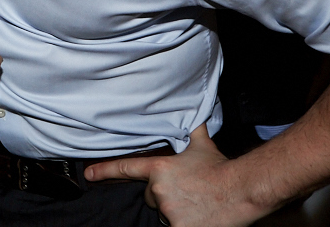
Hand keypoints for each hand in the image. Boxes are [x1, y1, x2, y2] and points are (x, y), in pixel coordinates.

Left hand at [84, 125, 263, 226]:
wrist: (241, 189)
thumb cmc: (221, 168)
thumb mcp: (202, 145)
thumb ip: (191, 131)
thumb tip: (193, 113)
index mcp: (159, 169)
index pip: (126, 168)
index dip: (104, 171)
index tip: (88, 174)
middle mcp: (158, 190)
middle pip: (150, 197)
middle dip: (164, 196)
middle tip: (188, 192)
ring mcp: (167, 210)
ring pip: (163, 214)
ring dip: (175, 211)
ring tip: (196, 204)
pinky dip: (184, 223)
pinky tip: (197, 217)